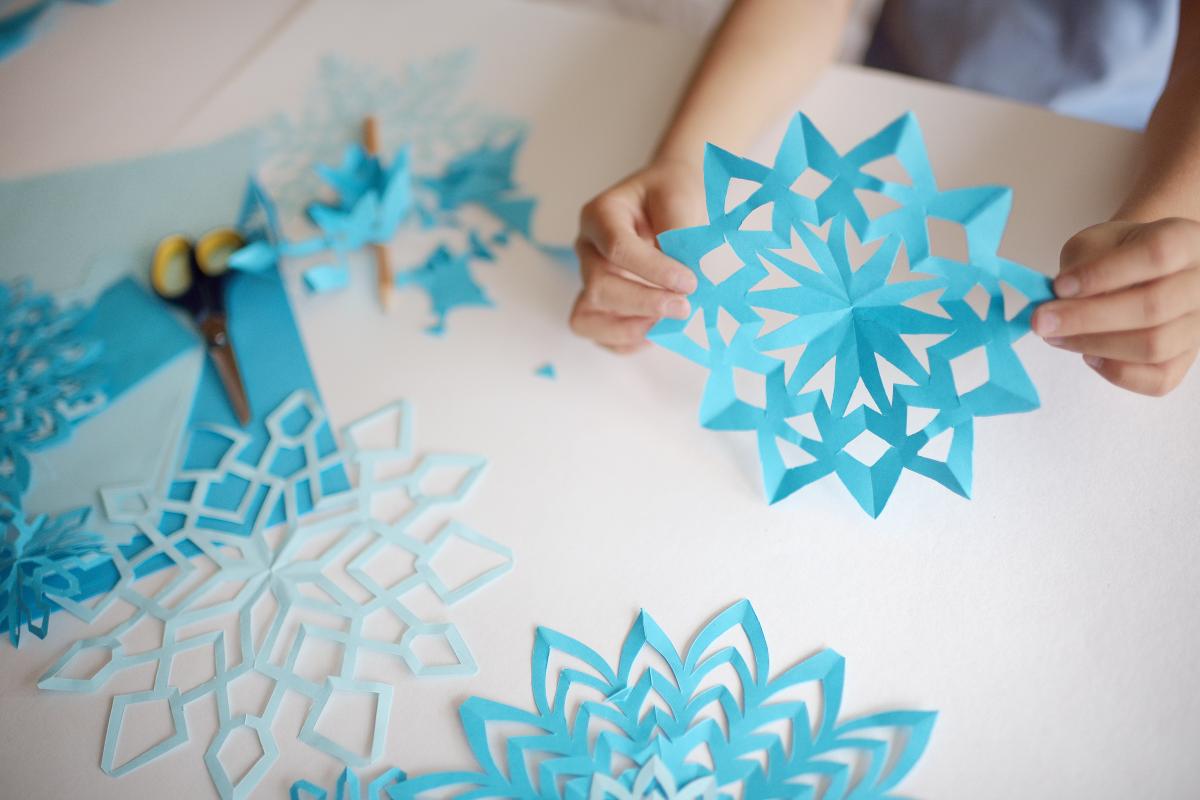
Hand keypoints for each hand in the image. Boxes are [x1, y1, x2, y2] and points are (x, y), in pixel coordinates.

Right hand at [569, 159, 703, 352]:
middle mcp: (588, 249)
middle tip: (685, 307)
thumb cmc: (673, 192)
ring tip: (668, 325)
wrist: (670, 196)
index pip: (616, 248)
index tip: (690, 282)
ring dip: (629, 328)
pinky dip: (626, 341)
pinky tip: (658, 332)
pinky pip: (599, 334)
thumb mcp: (680, 197)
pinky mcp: (600, 303)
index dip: (653, 271)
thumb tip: (685, 280)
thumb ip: (679, 234)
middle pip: (598, 287)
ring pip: (587, 317)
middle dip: (643, 303)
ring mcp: (590, 279)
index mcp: (600, 215)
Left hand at [1033, 218, 1199, 395]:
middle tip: (1042, 321)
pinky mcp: (1186, 360)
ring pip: (1155, 346)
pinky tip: (1089, 355)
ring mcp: (1199, 325)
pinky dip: (1116, 372)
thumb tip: (1061, 302)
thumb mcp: (1096, 243)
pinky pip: (1158, 380)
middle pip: (1154, 307)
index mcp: (1185, 239)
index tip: (1059, 286)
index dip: (1103, 273)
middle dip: (1087, 318)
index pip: (1156, 254)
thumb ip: (1083, 264)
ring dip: (1095, 345)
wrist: (1140, 272)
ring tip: (1057, 336)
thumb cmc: (1114, 255)